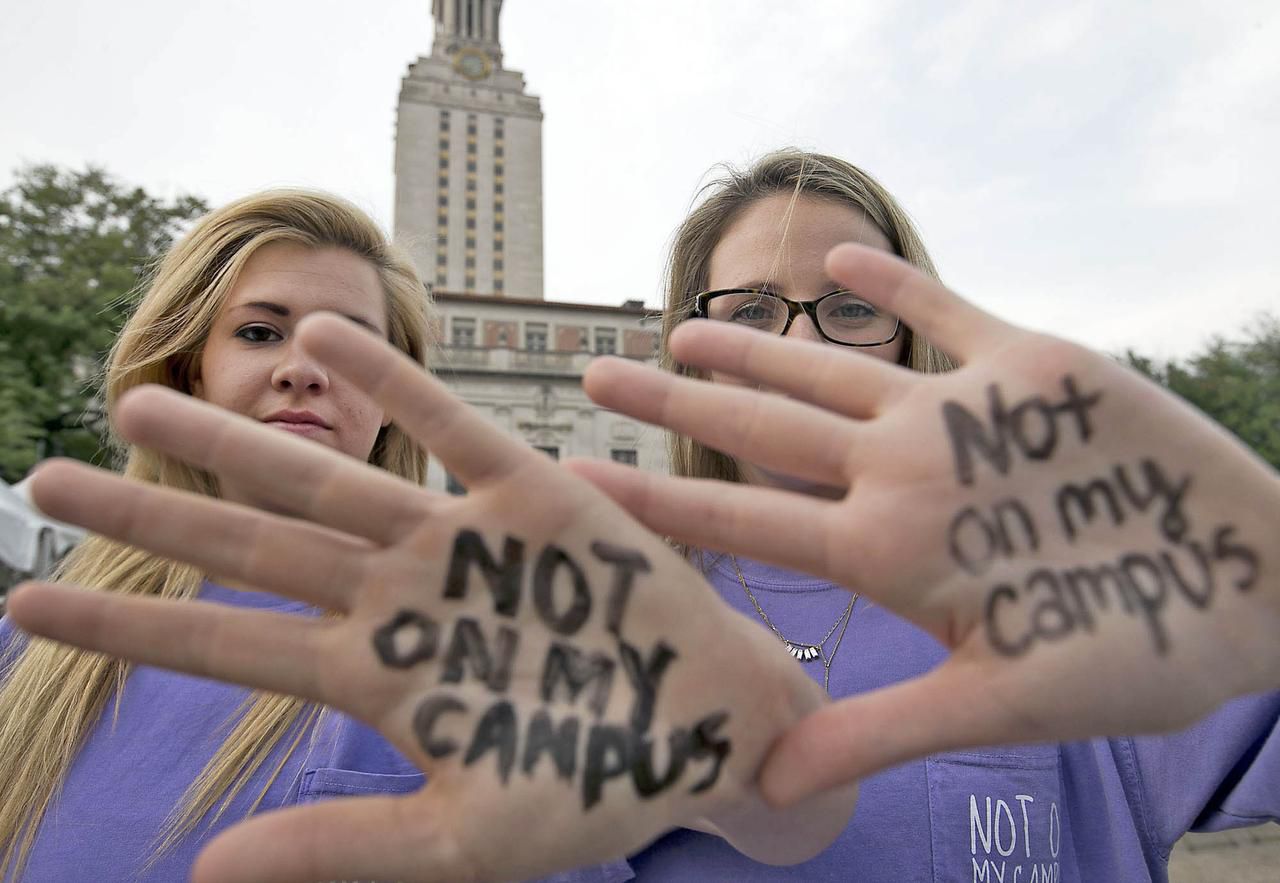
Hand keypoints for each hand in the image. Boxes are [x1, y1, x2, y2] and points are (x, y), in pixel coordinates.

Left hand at [7, 316, 854, 882]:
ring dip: (237, 445)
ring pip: (328, 482)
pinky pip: (453, 426)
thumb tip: (206, 875)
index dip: (132, 623)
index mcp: (380, 679)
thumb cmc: (595, 789)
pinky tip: (326, 333)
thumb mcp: (463, 838)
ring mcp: (461, 543)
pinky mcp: (534, 496)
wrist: (708, 733)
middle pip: (251, 550)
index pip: (228, 647)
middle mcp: (401, 599)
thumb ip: (342, 843)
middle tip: (40, 478)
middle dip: (152, 515)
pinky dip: (393, 382)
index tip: (28, 609)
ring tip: (139, 402)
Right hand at [571, 243, 1279, 806]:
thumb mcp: (993, 707)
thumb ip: (874, 728)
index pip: (738, 522)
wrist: (1259, 576)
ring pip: (829, 369)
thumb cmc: (1128, 653)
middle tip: (597, 374)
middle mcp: (906, 466)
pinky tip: (839, 261)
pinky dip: (893, 285)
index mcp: (887, 550)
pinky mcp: (1030, 361)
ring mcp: (965, 404)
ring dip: (749, 348)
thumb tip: (771, 784)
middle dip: (669, 405)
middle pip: (761, 428)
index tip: (575, 473)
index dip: (648, 501)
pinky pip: (944, 308)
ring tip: (681, 329)